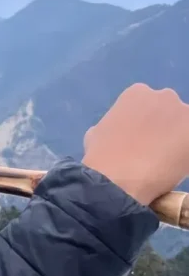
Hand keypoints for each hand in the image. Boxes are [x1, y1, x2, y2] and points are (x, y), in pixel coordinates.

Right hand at [83, 84, 188, 205]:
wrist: (117, 181)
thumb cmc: (101, 158)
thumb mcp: (95, 134)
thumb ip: (111, 127)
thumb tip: (117, 134)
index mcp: (137, 93)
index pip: (148, 107)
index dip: (146, 125)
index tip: (142, 141)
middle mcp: (163, 96)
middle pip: (170, 112)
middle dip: (166, 129)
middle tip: (156, 151)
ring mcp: (184, 113)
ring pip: (185, 127)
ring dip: (179, 141)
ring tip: (167, 163)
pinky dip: (186, 156)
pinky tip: (176, 169)